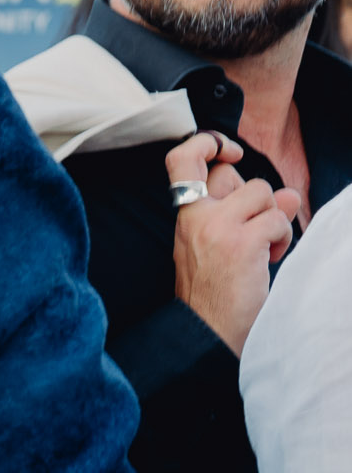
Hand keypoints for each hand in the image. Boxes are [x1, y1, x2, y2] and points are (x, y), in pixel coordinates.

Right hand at [167, 132, 303, 355]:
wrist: (207, 330)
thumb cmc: (215, 291)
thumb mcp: (221, 244)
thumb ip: (249, 213)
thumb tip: (290, 194)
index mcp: (184, 215)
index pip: (182, 159)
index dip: (208, 143)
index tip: (229, 152)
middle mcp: (195, 215)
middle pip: (235, 174)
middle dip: (257, 197)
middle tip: (257, 224)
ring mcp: (217, 227)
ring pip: (263, 192)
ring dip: (275, 219)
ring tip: (265, 247)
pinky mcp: (242, 242)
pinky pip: (278, 220)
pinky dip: (282, 239)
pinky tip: (269, 259)